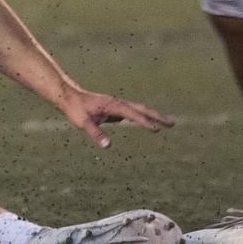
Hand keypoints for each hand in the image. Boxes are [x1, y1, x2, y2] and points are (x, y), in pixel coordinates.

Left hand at [53, 86, 174, 148]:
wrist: (69, 97)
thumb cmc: (75, 109)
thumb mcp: (83, 123)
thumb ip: (95, 133)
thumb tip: (108, 146)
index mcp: (113, 106)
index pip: (133, 114)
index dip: (145, 122)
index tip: (157, 129)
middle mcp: (118, 104)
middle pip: (142, 110)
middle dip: (158, 117)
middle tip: (173, 123)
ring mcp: (117, 106)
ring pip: (139, 111)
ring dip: (153, 116)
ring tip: (167, 123)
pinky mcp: (114, 109)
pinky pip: (133, 114)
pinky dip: (143, 118)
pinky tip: (146, 123)